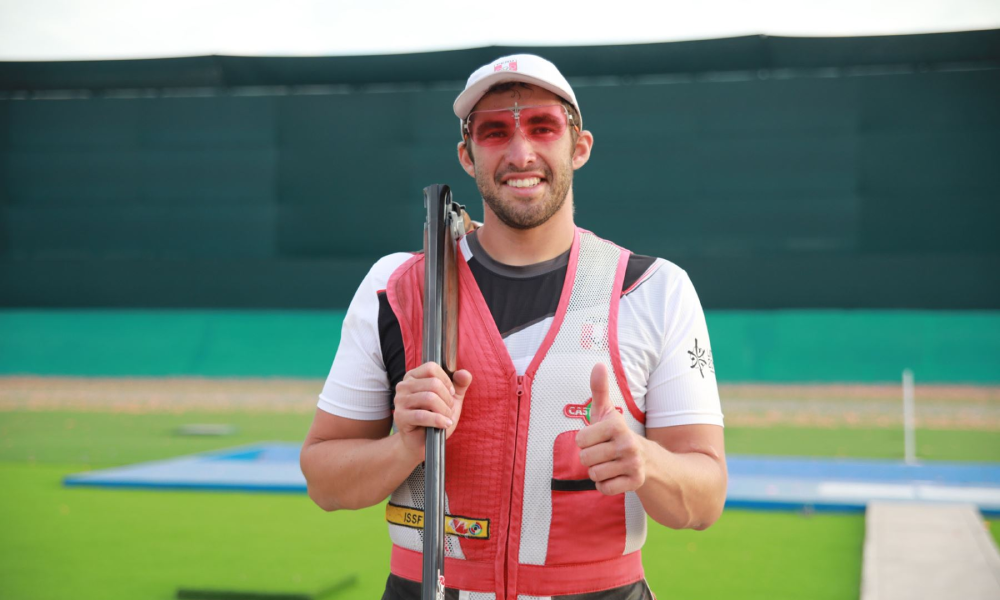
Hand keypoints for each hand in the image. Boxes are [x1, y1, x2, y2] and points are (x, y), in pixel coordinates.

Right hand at [393, 361, 471, 462]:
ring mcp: (400, 401)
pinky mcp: (400, 417)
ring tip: (446, 418)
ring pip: (430, 398)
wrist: (421, 442)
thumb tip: (464, 373)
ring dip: (444, 411)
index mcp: (413, 377)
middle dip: (448, 399)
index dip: (446, 380)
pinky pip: (422, 415)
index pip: (431, 368)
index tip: (451, 393)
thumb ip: (459, 384)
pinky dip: (438, 420)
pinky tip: (444, 425)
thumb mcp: (451, 399)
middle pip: (433, 383)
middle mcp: (403, 386)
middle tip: (449, 410)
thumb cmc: (435, 418)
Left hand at [576, 363, 645, 494]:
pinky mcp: (635, 482)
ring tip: (609, 463)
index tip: (598, 438)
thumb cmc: (617, 434)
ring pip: (594, 474)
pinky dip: (605, 485)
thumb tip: (598, 364)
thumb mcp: (607, 412)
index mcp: (617, 425)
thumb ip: (599, 389)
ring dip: (598, 471)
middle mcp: (628, 444)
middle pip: (585, 459)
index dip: (585, 440)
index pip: (580, 440)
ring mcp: (633, 464)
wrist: (648, 458)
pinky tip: (615, 475)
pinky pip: (604, 488)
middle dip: (590, 457)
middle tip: (604, 452)